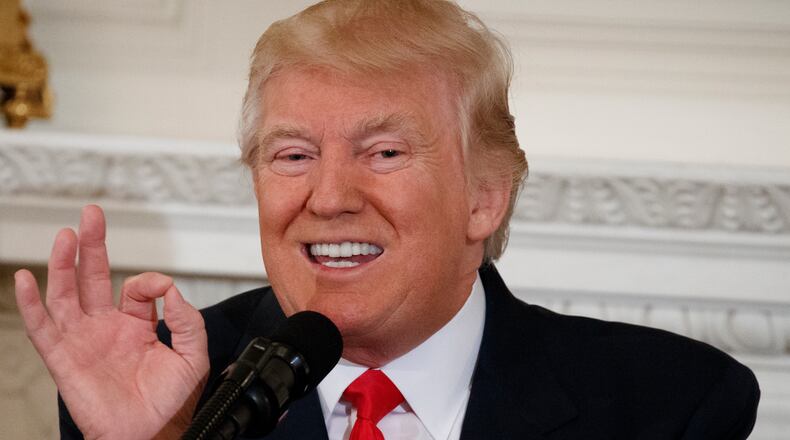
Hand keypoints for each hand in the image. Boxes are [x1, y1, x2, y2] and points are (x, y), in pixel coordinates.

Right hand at [14, 205, 208, 439]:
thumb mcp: (192, 355)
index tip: (161, 288)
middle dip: (92, 245)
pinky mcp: (64, 359)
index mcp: (137, 325)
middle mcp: (107, 328)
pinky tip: (26, 280)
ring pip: (66, 294)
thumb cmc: (170, 403)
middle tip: (92, 215)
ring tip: (65, 236)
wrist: (152, 434)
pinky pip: (42, 328)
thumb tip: (171, 289)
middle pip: (94, 277)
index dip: (150, 281)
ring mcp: (83, 340)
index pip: (137, 288)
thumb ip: (187, 320)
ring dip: (63, 264)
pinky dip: (31, 304)